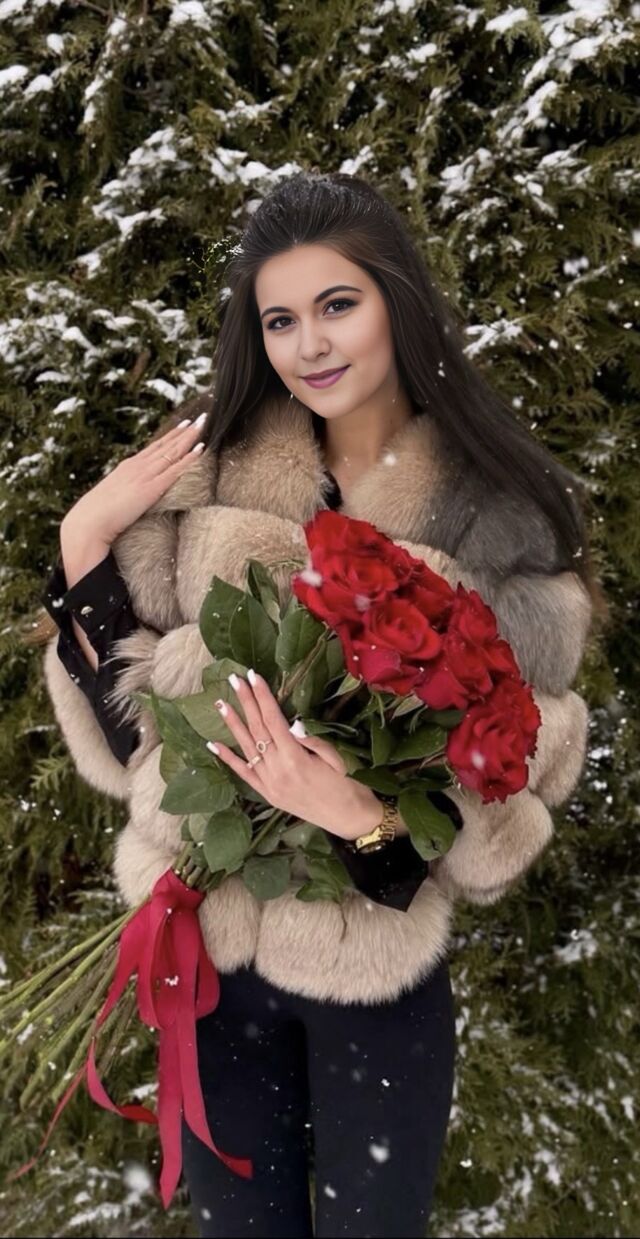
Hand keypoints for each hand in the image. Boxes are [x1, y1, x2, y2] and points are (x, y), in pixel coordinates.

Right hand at [60, 412, 208, 545]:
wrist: (89, 521)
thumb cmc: (97, 515)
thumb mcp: (112, 496)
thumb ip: (123, 491)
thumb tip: (129, 495)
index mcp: (128, 466)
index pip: (155, 448)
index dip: (171, 436)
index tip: (184, 425)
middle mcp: (138, 466)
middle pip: (167, 444)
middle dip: (185, 431)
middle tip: (202, 418)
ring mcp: (145, 475)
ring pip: (173, 451)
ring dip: (190, 437)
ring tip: (204, 424)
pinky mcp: (151, 488)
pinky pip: (175, 470)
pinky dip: (189, 458)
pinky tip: (201, 449)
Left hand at [207, 669, 382, 840]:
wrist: (348, 820)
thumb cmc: (347, 785)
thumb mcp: (336, 758)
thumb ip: (312, 740)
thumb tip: (292, 723)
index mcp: (296, 758)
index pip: (274, 720)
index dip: (263, 696)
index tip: (253, 676)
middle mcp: (278, 770)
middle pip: (257, 729)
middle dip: (246, 702)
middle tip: (234, 679)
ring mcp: (269, 783)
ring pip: (246, 747)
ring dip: (233, 723)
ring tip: (221, 703)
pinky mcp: (266, 794)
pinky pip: (243, 774)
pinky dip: (227, 759)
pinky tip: (213, 744)